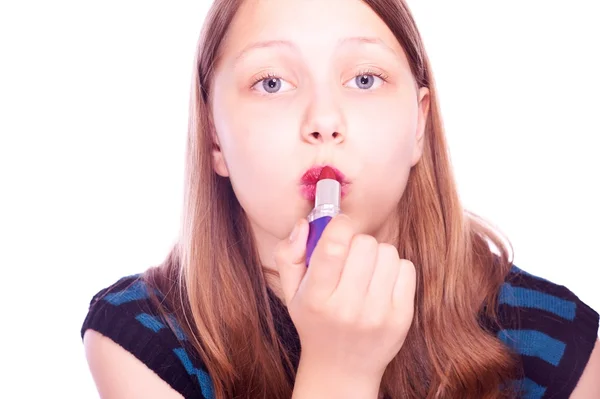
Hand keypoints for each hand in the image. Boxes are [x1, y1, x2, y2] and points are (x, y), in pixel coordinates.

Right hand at [273, 214, 415, 381]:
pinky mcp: (401, 318)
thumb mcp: (291, 293)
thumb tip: (305, 223)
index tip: (340, 225)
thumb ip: (289, 255)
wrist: (341, 369)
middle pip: (365, 244)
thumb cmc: (315, 322)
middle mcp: (347, 308)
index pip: (332, 247)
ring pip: (388, 253)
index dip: (340, 225)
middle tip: (350, 258)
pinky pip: (406, 268)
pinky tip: (381, 283)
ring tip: (366, 271)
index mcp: (316, 298)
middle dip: (357, 243)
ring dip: (377, 255)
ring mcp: (377, 315)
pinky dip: (394, 269)